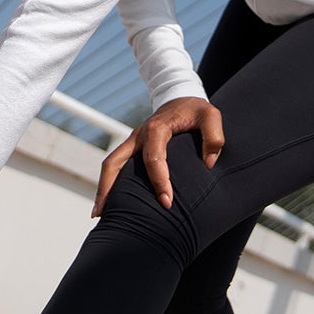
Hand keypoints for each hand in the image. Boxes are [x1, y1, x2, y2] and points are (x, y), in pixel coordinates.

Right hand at [93, 95, 223, 215]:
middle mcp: (138, 136)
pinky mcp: (133, 148)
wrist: (181, 98)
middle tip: (107, 213)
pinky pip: (117, 166)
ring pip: (111, 165)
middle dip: (109, 187)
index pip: (153, 159)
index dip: (159, 182)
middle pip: (115, 162)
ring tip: (99, 214)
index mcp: (156, 129)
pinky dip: (110, 183)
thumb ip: (214, 136)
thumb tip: (208, 164)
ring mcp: (132, 142)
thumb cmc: (197, 110)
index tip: (167, 203)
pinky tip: (110, 204)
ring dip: (103, 188)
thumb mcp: (211, 115)